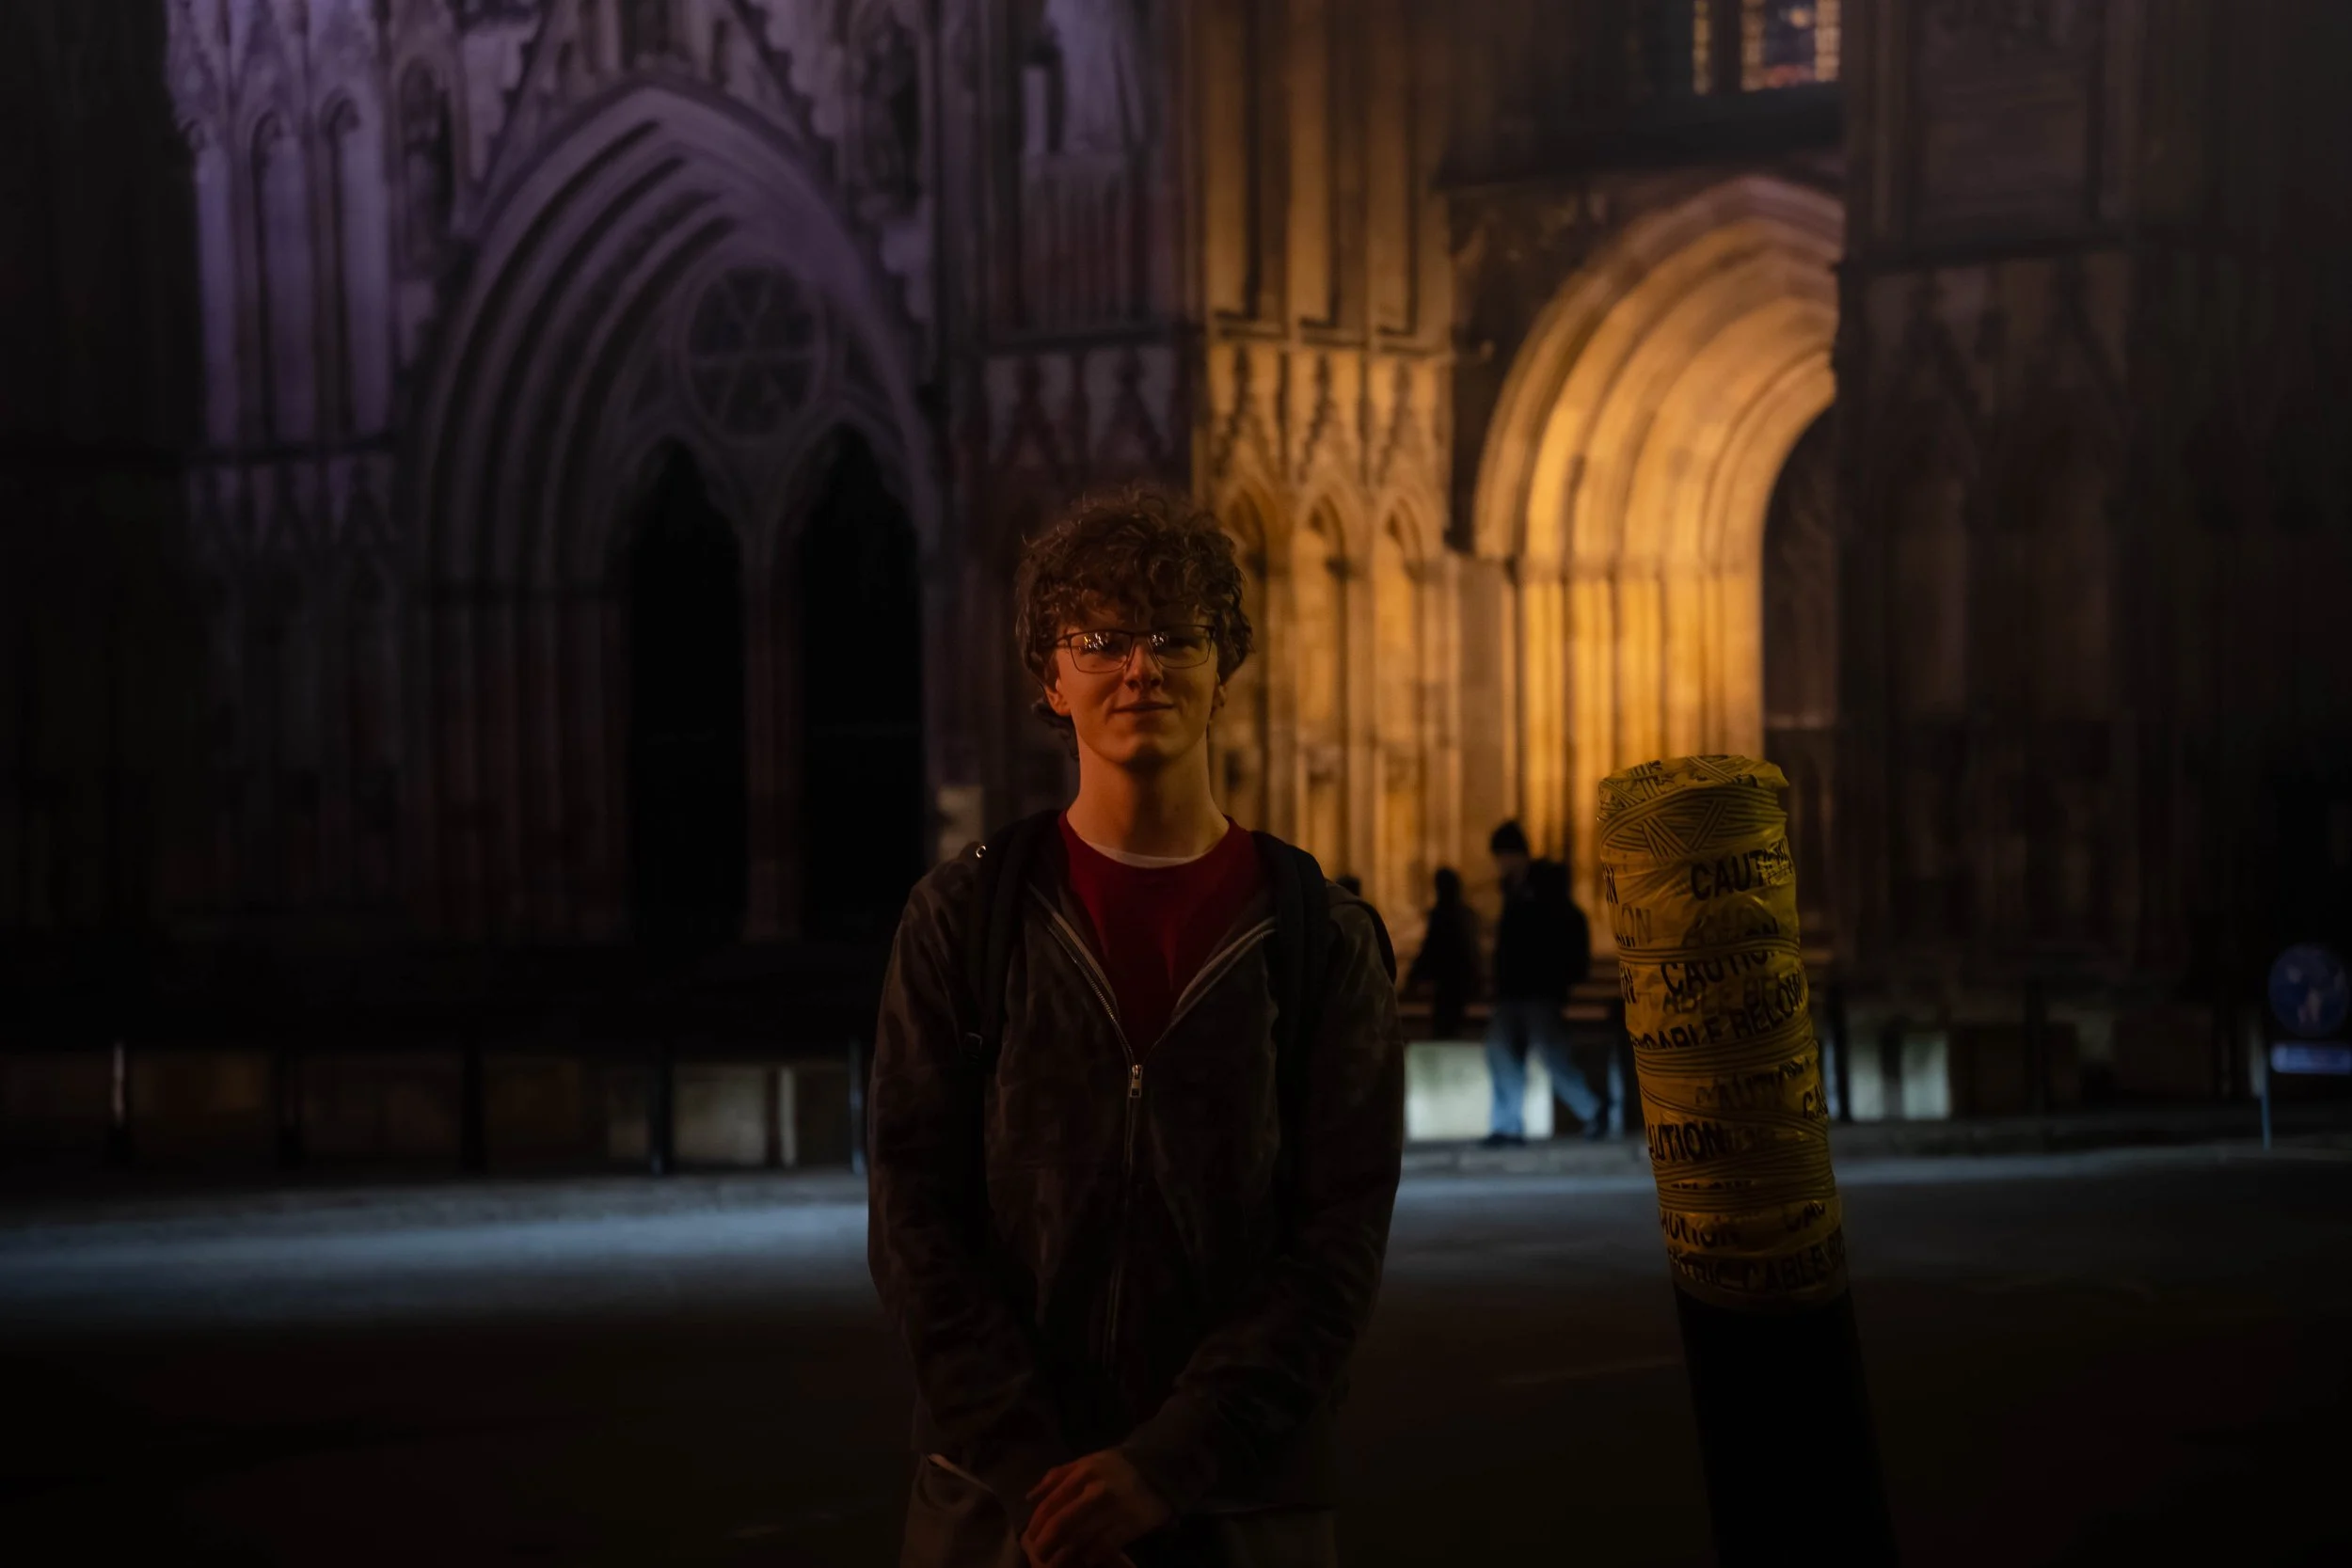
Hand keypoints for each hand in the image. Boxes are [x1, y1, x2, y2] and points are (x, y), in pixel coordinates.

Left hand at [1021, 1449, 1171, 1567]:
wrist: (1158, 1469)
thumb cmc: (1113, 1469)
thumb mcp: (1086, 1462)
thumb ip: (1057, 1476)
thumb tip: (1030, 1497)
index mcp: (1083, 1471)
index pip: (1051, 1502)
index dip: (1037, 1523)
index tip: (1030, 1537)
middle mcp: (1097, 1490)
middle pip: (1062, 1523)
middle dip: (1046, 1543)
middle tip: (1039, 1555)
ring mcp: (1115, 1508)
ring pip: (1081, 1538)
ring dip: (1064, 1554)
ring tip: (1055, 1562)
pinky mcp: (1131, 1524)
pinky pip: (1104, 1547)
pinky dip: (1091, 1556)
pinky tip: (1085, 1559)